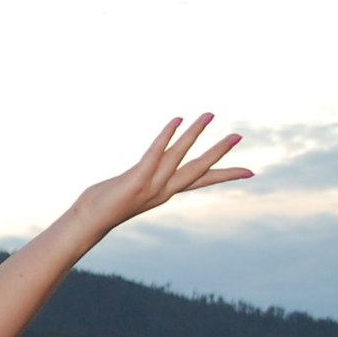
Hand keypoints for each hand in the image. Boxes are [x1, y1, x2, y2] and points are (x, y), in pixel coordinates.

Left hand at [69, 115, 251, 239]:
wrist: (87, 221)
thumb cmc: (105, 204)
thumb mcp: (131, 190)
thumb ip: (143, 180)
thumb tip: (148, 172)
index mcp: (165, 192)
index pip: (201, 181)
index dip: (225, 175)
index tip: (250, 172)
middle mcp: (163, 190)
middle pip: (197, 169)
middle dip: (218, 152)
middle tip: (239, 136)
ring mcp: (151, 186)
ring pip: (179, 156)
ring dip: (195, 134)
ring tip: (208, 115)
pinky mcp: (136, 180)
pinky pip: (154, 154)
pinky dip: (166, 136)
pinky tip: (176, 120)